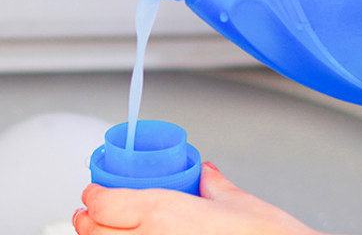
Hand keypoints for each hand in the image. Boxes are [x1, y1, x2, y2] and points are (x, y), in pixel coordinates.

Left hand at [73, 162, 325, 234]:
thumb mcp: (237, 202)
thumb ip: (214, 184)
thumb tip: (205, 171)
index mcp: (165, 213)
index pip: (107, 203)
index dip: (94, 195)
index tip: (94, 191)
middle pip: (96, 232)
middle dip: (86, 219)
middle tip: (88, 210)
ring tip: (99, 230)